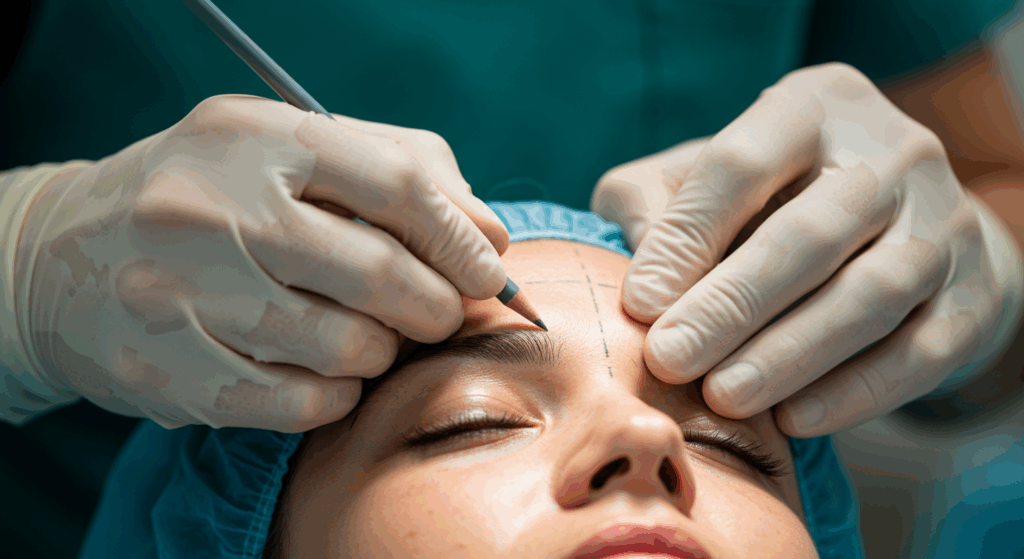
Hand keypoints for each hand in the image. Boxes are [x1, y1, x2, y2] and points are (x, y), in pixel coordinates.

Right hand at [13, 94, 508, 431]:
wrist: (58, 257)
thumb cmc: (201, 197)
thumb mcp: (281, 149)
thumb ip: (394, 166)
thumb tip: (488, 234)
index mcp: (253, 139)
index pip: (398, 183)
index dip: (462, 236)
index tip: (489, 270)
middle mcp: (212, 211)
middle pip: (382, 275)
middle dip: (435, 306)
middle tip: (439, 313)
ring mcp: (183, 296)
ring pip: (349, 347)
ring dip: (383, 351)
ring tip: (365, 334)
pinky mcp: (170, 372)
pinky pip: (305, 403)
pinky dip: (339, 393)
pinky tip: (325, 369)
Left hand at [592, 64, 1023, 436]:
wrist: (894, 229)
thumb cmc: (763, 203)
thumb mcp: (698, 178)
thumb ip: (653, 206)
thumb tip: (642, 281)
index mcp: (814, 105)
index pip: (741, 164)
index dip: (686, 239)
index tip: (639, 306)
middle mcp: (893, 152)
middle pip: (811, 232)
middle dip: (733, 305)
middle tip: (670, 361)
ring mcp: (944, 221)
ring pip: (872, 292)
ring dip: (791, 353)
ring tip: (724, 397)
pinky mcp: (974, 292)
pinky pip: (922, 349)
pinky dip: (857, 390)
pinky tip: (796, 417)